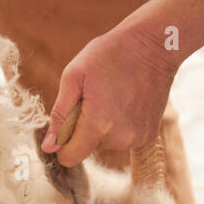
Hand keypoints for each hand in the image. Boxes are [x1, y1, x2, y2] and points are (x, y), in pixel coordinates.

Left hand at [41, 18, 177, 165]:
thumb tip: (49, 148)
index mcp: (98, 125)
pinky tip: (128, 102)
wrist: (154, 46)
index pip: (70, 157)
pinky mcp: (149, 136)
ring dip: (104, 126)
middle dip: (85, 128)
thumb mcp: (74, 76)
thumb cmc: (110, 54)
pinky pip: (124, 139)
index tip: (67, 124)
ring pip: (106, 143)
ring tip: (113, 97)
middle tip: (96, 98)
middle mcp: (119, 138)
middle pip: (88, 148)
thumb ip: (59, 115)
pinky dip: (121, 126)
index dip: (63, 144)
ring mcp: (137, 139)